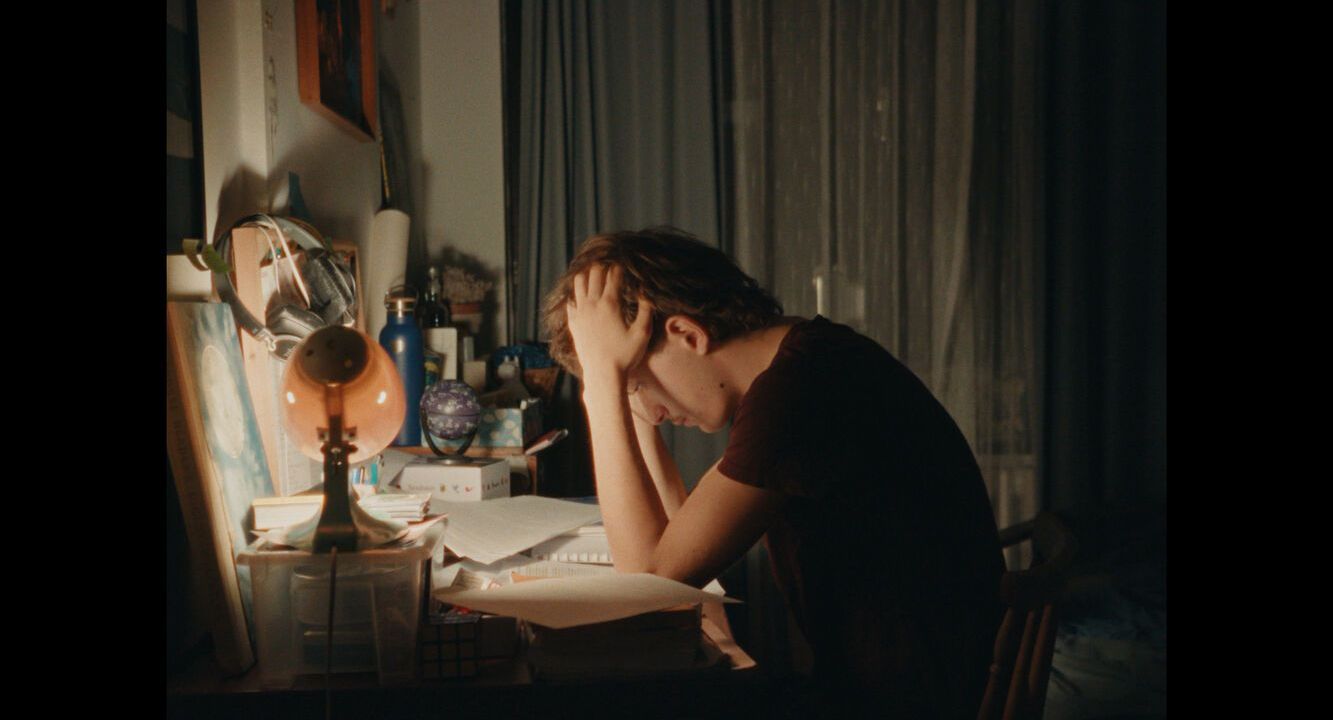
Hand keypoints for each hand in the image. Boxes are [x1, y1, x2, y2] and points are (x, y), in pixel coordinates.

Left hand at [566, 264, 651, 380]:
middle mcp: (592, 304)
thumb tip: (645, 292)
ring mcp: (580, 312)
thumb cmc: (625, 355)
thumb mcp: (642, 333)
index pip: (613, 275)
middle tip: (610, 266)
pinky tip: (583, 294)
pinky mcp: (573, 322)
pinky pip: (570, 300)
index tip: (624, 265)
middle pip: (594, 274)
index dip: (619, 267)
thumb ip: (646, 310)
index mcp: (610, 304)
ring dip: (587, 275)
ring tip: (595, 274)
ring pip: (579, 282)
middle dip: (603, 266)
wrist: (602, 374)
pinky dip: (577, 292)